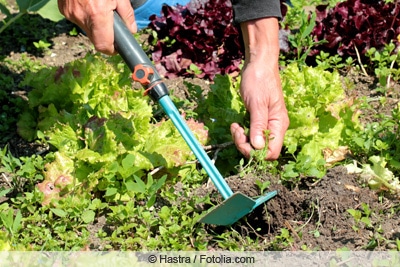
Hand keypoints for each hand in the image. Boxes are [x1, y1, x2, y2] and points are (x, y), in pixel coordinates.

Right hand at [58, 0, 136, 53]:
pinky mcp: (63, 9)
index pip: (103, 45)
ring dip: (95, 25)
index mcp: (98, 15)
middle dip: (105, 37)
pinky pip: (77, 19)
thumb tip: (132, 30)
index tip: (117, 48)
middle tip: (112, 26)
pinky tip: (88, 4)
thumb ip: (126, 14)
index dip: (111, 50)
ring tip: (99, 9)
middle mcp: (82, 17)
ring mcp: (70, 13)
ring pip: (86, 29)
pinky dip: (84, 15)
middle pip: (95, 39)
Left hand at [231, 17, 288, 159]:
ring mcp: (267, 124)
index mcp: (279, 125)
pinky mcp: (259, 120)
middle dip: (245, 145)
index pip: (272, 152)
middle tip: (235, 130)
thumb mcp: (257, 103)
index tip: (242, 139)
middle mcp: (275, 127)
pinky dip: (242, 133)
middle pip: (262, 150)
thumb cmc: (259, 80)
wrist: (258, 64)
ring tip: (234, 126)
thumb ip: (258, 125)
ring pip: (255, 144)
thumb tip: (258, 147)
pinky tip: (236, 125)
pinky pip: (251, 135)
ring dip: (242, 139)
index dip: (256, 152)